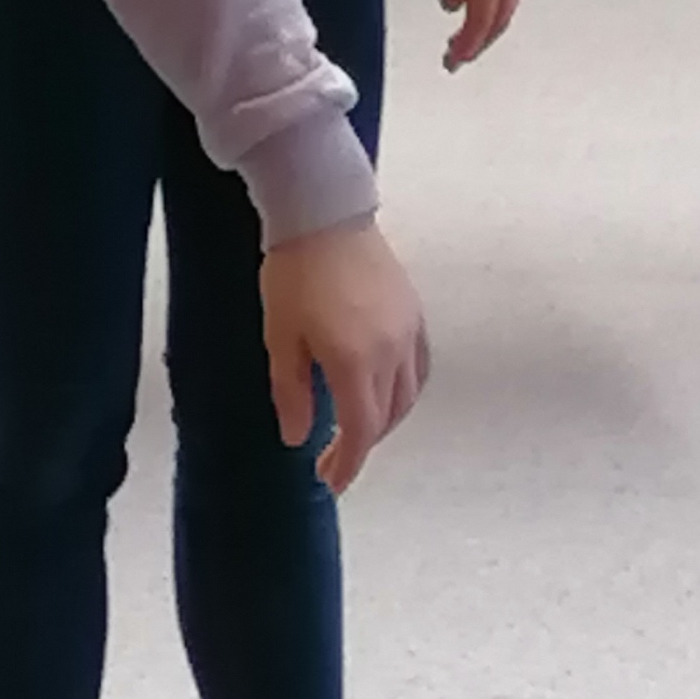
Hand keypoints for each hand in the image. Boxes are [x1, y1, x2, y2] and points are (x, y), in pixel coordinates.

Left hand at [259, 219, 429, 492]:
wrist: (325, 214)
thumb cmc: (292, 276)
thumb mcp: (280, 338)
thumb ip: (291, 393)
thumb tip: (299, 439)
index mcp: (355, 362)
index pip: (361, 431)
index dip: (348, 464)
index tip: (330, 483)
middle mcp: (392, 352)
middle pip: (387, 417)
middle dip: (361, 446)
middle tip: (331, 460)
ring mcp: (409, 331)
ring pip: (408, 395)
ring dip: (385, 421)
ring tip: (356, 429)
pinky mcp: (414, 312)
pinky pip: (419, 366)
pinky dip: (404, 390)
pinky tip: (386, 392)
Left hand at [433, 0, 532, 67]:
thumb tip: (453, 4)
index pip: (479, 21)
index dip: (465, 47)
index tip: (451, 61)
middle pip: (498, 20)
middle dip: (478, 42)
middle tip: (456, 55)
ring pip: (508, 6)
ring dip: (489, 25)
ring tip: (468, 35)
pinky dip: (498, 6)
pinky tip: (484, 3)